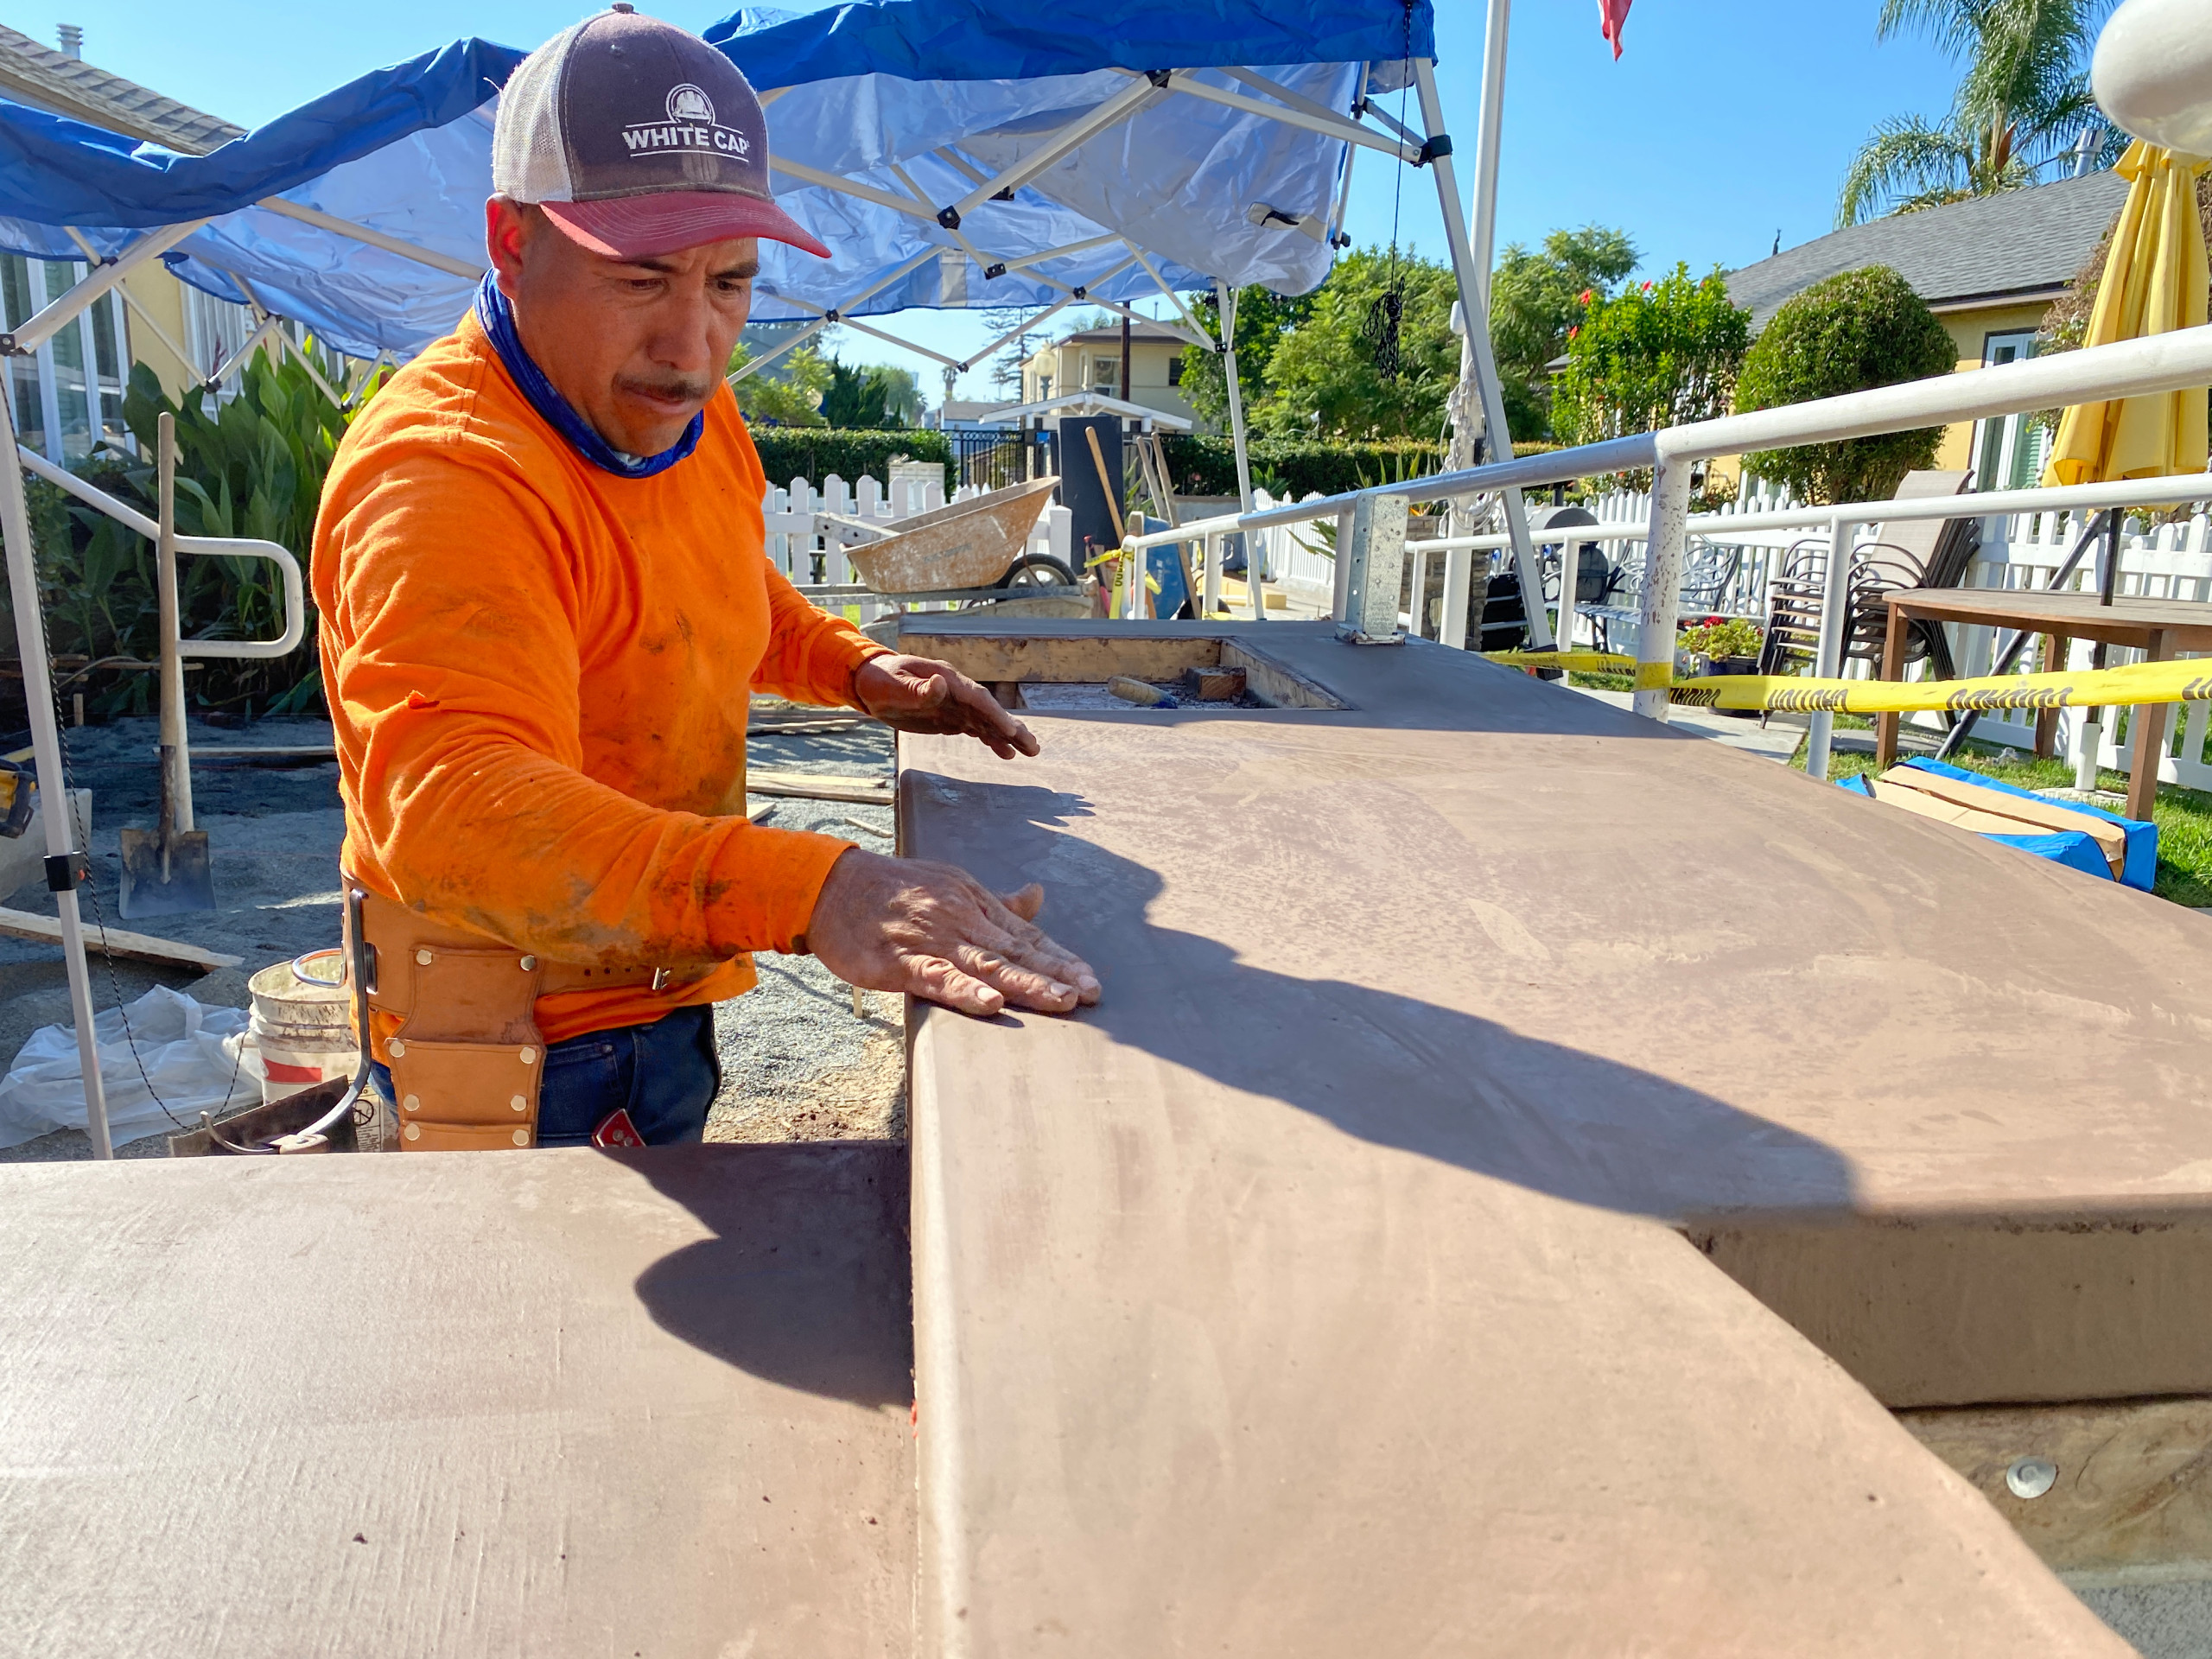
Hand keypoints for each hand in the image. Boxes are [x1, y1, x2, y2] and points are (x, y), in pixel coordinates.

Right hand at [806, 848, 1099, 1016]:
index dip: (1060, 958)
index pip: (1026, 936)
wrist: (832, 886)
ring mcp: (931, 940)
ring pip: (986, 965)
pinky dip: (964, 989)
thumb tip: (1038, 895)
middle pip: (1016, 952)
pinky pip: (937, 977)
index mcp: (974, 904)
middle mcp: (960, 920)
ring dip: (1025, 984)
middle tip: (1092, 993)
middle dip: (1056, 974)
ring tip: (1060, 1000)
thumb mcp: (951, 884)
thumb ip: (996, 901)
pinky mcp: (899, 961)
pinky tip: (990, 1003)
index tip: (1091, 978)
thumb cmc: (894, 888)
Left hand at [853, 653, 1037, 759]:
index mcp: (946, 678)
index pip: (976, 698)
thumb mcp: (892, 684)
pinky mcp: (949, 717)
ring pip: (986, 721)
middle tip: (1033, 746)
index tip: (1012, 730)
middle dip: (1012, 727)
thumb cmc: (879, 680)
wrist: (869, 682)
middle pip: (989, 710)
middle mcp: (956, 691)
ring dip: (1008, 736)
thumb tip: (939, 684)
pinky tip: (1006, 752)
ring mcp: (954, 705)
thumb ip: (916, 688)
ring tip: (1031, 752)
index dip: (995, 714)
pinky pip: (975, 728)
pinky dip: (991, 739)